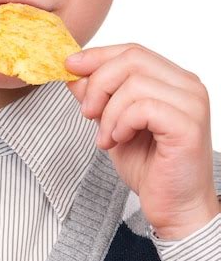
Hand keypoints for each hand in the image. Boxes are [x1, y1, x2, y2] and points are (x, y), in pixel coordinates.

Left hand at [65, 43, 219, 239]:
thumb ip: (97, 97)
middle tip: (86, 112)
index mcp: (173, 80)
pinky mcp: (188, 125)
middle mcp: (187, 85)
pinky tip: (120, 140)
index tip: (69, 66)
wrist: (174, 209)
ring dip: (109, 112)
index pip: (132, 51)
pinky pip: (144, 107)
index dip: (98, 56)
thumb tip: (73, 72)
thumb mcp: (112, 123)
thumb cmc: (150, 167)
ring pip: (134, 83)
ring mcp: (192, 103)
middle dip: (99, 83)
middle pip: (132, 59)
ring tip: (106, 137)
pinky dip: (122, 122)